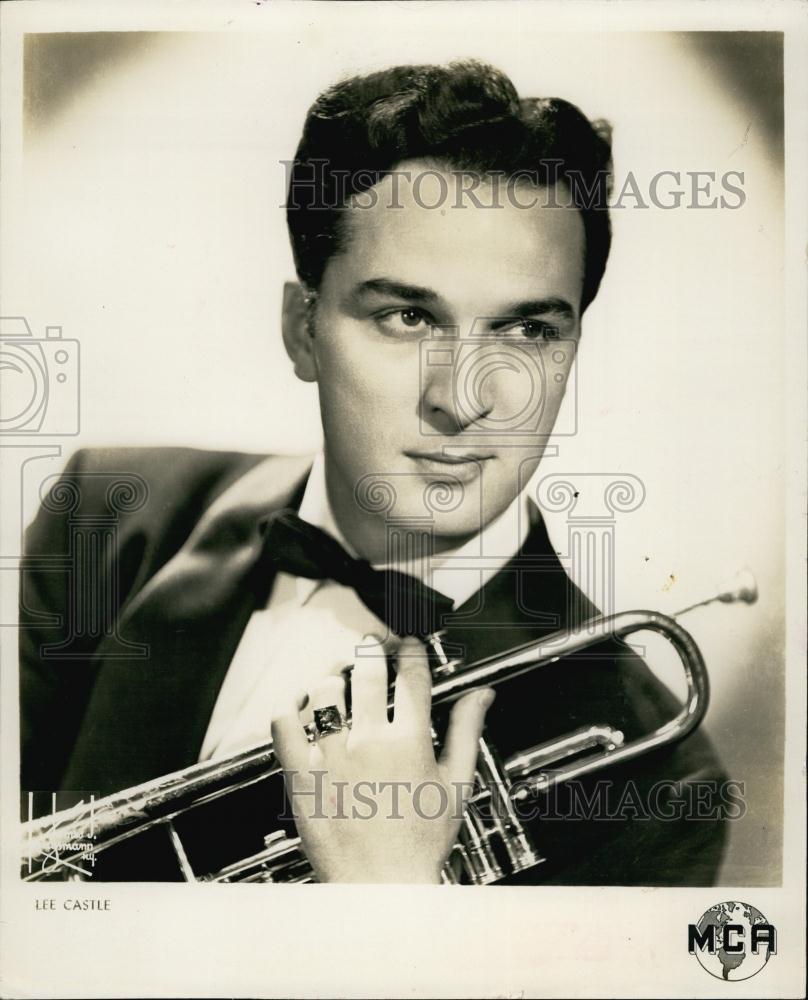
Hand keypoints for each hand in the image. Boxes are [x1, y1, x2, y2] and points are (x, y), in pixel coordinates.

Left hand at [271, 635, 494, 883]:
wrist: (381, 890)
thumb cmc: (422, 843)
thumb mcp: (456, 786)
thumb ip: (467, 733)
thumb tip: (483, 695)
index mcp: (409, 743)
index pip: (412, 677)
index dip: (412, 652)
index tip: (409, 645)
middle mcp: (369, 743)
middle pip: (367, 672)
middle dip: (372, 650)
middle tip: (373, 646)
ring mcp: (331, 757)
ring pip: (325, 691)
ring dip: (334, 677)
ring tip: (340, 678)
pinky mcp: (301, 775)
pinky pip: (284, 724)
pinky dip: (290, 706)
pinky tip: (301, 704)